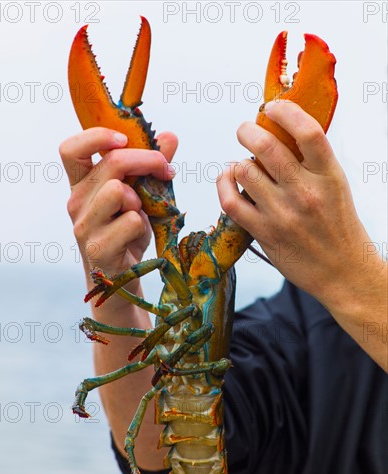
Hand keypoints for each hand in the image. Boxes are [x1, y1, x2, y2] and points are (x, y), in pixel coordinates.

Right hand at [59, 128, 177, 296]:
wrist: (121, 279)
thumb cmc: (128, 233)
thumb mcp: (140, 196)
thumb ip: (150, 167)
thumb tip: (170, 136)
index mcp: (81, 185)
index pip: (71, 149)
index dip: (97, 137)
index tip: (124, 140)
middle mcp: (76, 202)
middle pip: (112, 163)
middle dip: (148, 161)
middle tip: (166, 172)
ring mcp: (84, 226)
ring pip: (118, 191)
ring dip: (140, 200)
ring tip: (140, 213)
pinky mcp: (97, 248)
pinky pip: (131, 222)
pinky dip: (143, 226)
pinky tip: (137, 236)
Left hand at [217, 100, 371, 306]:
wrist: (343, 272)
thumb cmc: (338, 226)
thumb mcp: (335, 187)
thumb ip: (312, 163)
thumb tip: (281, 133)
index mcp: (329, 175)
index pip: (307, 131)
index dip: (286, 112)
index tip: (273, 107)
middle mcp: (305, 192)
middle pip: (267, 147)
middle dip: (248, 131)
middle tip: (245, 130)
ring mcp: (282, 214)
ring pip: (244, 171)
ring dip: (238, 163)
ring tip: (241, 166)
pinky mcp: (264, 233)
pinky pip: (231, 201)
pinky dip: (224, 184)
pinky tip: (227, 179)